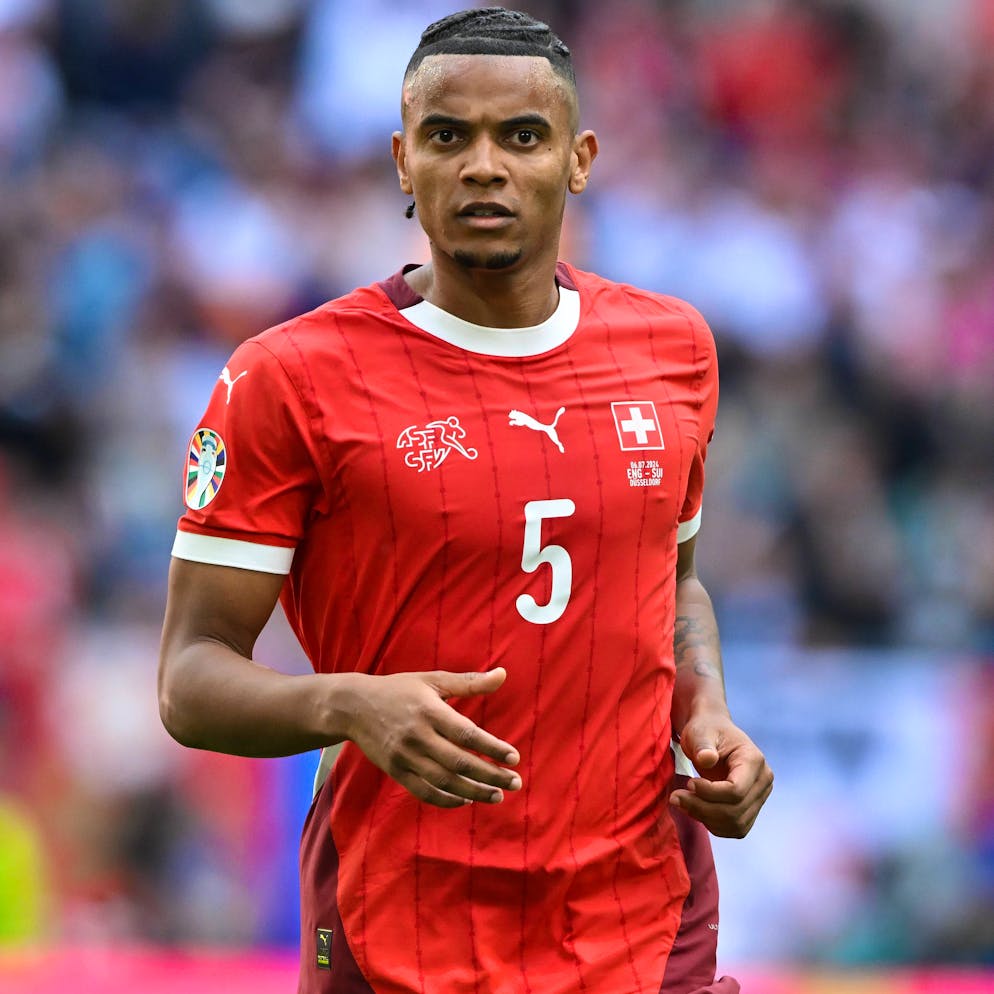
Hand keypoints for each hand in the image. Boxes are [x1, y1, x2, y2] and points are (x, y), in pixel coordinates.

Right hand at [343, 667, 521, 808]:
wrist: (353, 706)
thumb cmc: (399, 689)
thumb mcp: (433, 679)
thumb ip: (469, 682)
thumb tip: (503, 674)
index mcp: (430, 711)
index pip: (467, 734)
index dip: (492, 748)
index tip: (514, 758)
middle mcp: (418, 736)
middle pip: (459, 762)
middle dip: (490, 775)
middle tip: (515, 783)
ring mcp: (405, 756)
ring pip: (444, 781)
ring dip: (474, 791)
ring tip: (497, 796)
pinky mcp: (395, 771)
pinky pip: (424, 792)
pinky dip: (446, 800)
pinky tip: (466, 800)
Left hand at [669, 713, 772, 837]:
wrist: (712, 733)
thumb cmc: (705, 730)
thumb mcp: (699, 732)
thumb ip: (702, 745)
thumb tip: (707, 759)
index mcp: (754, 760)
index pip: (736, 791)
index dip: (709, 793)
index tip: (688, 783)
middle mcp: (763, 781)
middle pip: (736, 811)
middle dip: (702, 808)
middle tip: (676, 797)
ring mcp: (760, 797)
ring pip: (736, 824)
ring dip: (706, 819)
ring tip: (683, 802)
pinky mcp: (751, 808)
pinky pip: (735, 828)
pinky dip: (713, 824)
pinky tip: (694, 809)